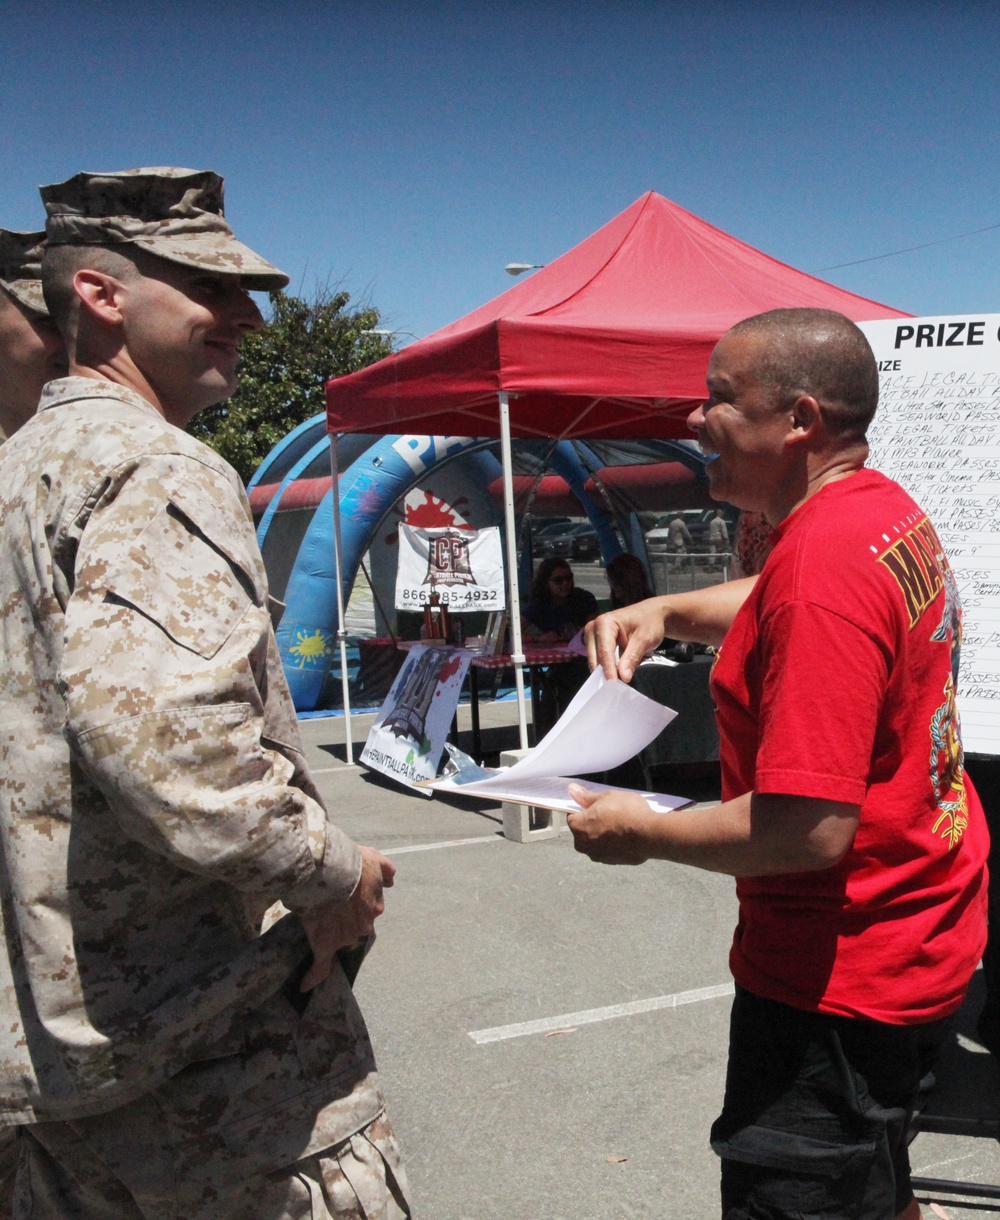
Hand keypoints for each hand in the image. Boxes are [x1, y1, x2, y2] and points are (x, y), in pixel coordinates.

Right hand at [299, 846, 395, 990]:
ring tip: (315, 912)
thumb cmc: (351, 862)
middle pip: (354, 927)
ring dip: (329, 931)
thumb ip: (386, 871)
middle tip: (330, 903)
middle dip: (344, 919)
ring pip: (338, 940)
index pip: (368, 910)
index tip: (346, 895)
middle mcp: (364, 925)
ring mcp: (345, 937)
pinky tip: (305, 986)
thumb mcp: (375, 859)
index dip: (356, 903)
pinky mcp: (325, 944)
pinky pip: (320, 966)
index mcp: (375, 906)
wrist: (329, 869)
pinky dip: (314, 976)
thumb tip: (392, 881)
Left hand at [566, 784, 652, 865]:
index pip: (572, 816)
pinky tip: (626, 835)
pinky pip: (609, 850)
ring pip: (596, 842)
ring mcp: (598, 856)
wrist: (649, 834)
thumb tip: (571, 790)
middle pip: (583, 831)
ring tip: (620, 824)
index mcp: (578, 827)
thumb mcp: (606, 796)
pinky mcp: (613, 863)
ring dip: (603, 834)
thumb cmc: (626, 811)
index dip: (584, 810)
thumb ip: (587, 796)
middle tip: (609, 813)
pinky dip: (614, 844)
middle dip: (593, 823)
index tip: (595, 805)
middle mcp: (584, 845)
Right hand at [584, 603, 665, 682]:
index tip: (614, 686)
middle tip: (614, 691)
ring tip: (614, 687)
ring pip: (595, 659)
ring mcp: (592, 634)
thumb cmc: (649, 623)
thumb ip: (632, 658)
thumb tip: (624, 677)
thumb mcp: (644, 640)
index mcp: (605, 623)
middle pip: (596, 656)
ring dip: (604, 672)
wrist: (651, 614)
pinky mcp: (595, 642)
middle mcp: (593, 627)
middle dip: (605, 672)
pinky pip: (597, 658)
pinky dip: (605, 668)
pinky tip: (613, 677)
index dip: (609, 669)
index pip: (605, 651)